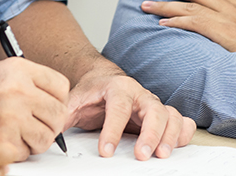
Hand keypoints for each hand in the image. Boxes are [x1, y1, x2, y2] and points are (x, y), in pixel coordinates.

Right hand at [0, 57, 68, 160]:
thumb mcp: (5, 70)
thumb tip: (61, 101)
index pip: (61, 87)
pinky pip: (25, 152)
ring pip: (46, 137)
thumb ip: (33, 81)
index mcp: (19, 69)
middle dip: (50, 123)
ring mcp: (10, 115)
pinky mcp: (2, 138)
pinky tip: (5, 137)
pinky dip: (17, 150)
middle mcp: (17, 90)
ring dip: (36, 140)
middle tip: (37, 124)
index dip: (58, 99)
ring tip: (20, 132)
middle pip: (58, 115)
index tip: (49, 104)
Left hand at [65, 68, 196, 160]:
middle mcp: (140, 94)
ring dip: (169, 136)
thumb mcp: (75, 100)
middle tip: (142, 156)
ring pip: (169, 115)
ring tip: (161, 155)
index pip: (118, 107)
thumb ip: (65, 114)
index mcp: (118, 87)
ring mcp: (153, 104)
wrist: (104, 80)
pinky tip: (177, 144)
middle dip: (150, 134)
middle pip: (153, 110)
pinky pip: (180, 121)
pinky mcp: (162, 114)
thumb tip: (52, 131)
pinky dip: (183, 132)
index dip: (113, 130)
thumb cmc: (92, 92)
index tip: (106, 152)